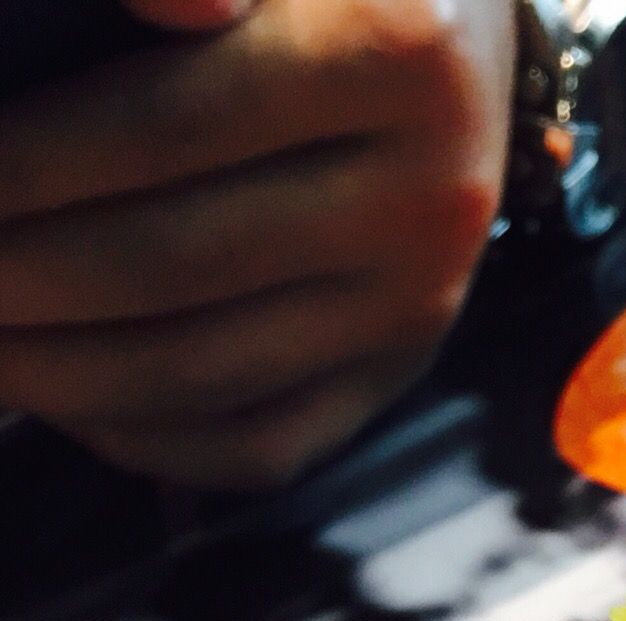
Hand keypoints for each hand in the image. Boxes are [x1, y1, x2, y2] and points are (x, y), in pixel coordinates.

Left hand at [0, 0, 517, 485]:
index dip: (20, 164)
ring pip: (204, 372)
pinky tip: (61, 400)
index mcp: (396, 49)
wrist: (454, 20)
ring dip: (53, 372)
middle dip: (11, 276)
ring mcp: (419, 300)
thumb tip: (169, 5)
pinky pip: (264, 444)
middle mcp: (428, 195)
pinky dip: (144, 439)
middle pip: (172, 266)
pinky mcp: (403, 369)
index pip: (161, 129)